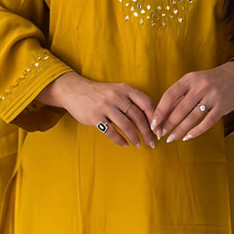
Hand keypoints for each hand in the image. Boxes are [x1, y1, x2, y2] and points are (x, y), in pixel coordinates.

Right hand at [38, 72, 156, 146]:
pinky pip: (111, 132)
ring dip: (134, 137)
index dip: (154, 118)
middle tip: (151, 142)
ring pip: (126, 126)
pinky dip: (120, 140)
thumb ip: (131, 100)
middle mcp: (117, 96)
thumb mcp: (117, 90)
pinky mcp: (95, 117)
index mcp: (125, 89)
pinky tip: (124, 144)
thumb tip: (151, 118)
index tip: (158, 129)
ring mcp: (105, 106)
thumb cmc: (100, 93)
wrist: (74, 90)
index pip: (146, 103)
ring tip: (138, 144)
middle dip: (147, 132)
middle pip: (138, 117)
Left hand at [151, 60, 233, 142]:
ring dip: (179, 130)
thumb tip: (162, 115)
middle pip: (180, 109)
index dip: (160, 111)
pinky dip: (196, 131)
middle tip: (160, 134)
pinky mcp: (222, 107)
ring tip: (170, 138)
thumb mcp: (192, 82)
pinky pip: (207, 122)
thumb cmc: (207, 81)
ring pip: (192, 117)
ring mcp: (212, 97)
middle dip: (168, 124)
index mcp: (189, 79)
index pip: (170, 95)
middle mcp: (200, 87)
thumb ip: (179, 96)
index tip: (153, 123)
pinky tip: (187, 137)